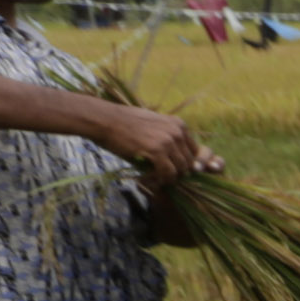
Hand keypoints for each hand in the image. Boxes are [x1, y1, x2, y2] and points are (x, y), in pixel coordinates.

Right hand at [94, 100, 218, 185]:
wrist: (104, 119)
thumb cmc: (124, 124)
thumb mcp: (153, 126)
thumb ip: (168, 139)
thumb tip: (177, 159)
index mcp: (179, 125)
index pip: (196, 152)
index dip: (186, 166)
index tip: (172, 172)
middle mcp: (178, 131)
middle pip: (189, 164)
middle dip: (176, 174)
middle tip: (159, 177)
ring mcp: (169, 140)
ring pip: (181, 171)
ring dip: (168, 179)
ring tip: (152, 178)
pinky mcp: (157, 150)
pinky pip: (168, 174)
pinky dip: (160, 181)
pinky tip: (148, 178)